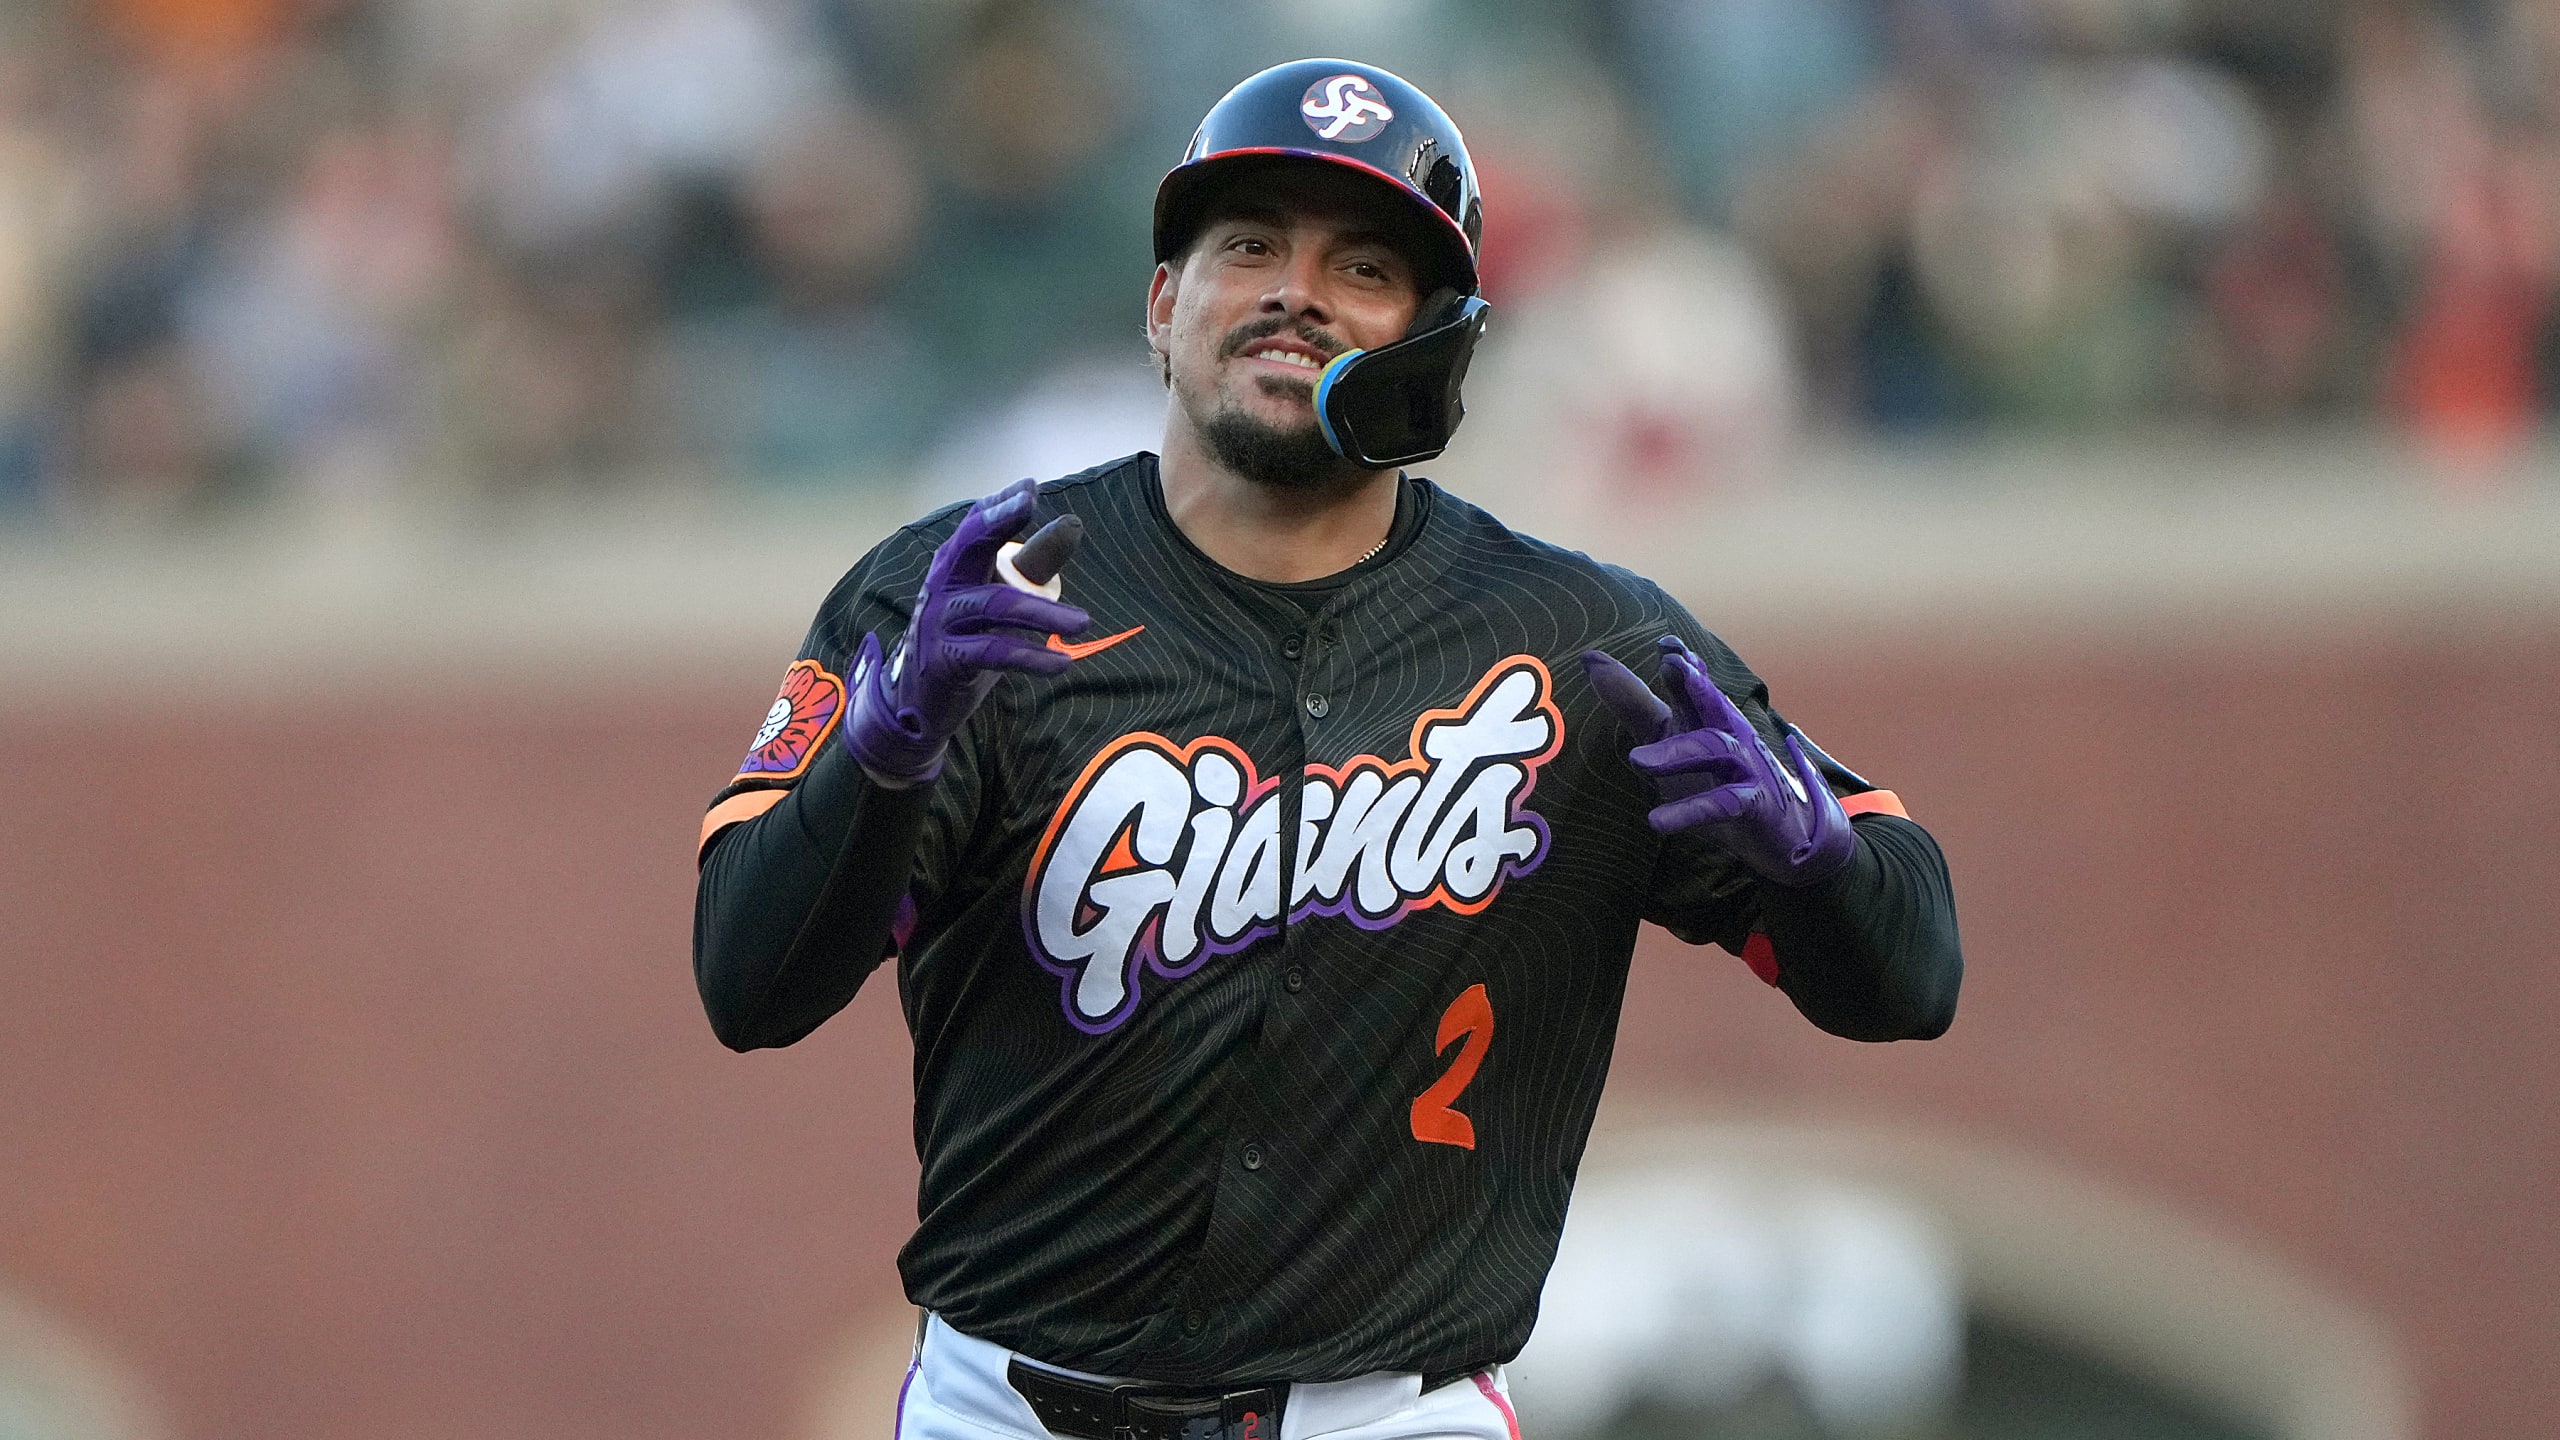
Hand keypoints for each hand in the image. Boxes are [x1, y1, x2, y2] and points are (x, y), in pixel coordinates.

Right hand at [844, 479, 1090, 785]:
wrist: (919, 702)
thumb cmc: (966, 640)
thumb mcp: (999, 597)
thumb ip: (1034, 563)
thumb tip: (1073, 523)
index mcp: (955, 566)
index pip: (974, 525)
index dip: (999, 505)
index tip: (1029, 487)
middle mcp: (942, 585)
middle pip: (967, 544)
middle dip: (998, 521)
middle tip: (1029, 503)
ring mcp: (940, 622)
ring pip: (995, 604)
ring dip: (1044, 613)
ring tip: (1084, 623)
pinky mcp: (944, 660)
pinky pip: (992, 651)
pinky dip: (1031, 657)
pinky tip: (1061, 663)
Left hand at [1580, 637, 1853, 886]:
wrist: (1781, 828)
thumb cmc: (1716, 775)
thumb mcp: (1669, 735)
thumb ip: (1632, 701)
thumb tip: (1590, 657)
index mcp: (1707, 713)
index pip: (1695, 681)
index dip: (1683, 661)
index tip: (1666, 644)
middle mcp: (1729, 732)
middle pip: (1713, 703)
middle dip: (1696, 684)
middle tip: (1673, 665)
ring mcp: (1745, 767)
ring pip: (1717, 750)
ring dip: (1679, 753)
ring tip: (1637, 760)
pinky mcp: (1753, 805)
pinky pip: (1724, 804)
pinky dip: (1693, 811)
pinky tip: (1658, 821)